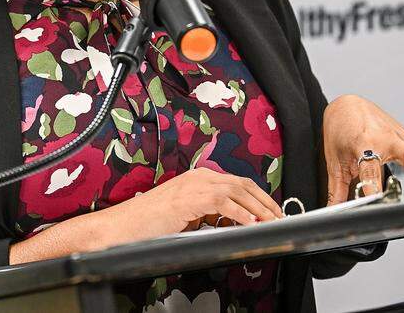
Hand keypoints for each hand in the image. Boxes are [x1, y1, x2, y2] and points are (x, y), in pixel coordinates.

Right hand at [105, 168, 283, 243]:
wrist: (123, 226)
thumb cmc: (148, 224)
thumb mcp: (186, 216)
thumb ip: (208, 215)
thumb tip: (233, 224)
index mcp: (198, 179)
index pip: (238, 182)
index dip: (259, 196)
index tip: (273, 210)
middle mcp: (198, 177)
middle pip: (243, 184)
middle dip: (266, 201)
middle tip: (280, 216)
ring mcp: (194, 186)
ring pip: (237, 191)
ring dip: (259, 208)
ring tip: (272, 221)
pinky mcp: (189, 199)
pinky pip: (223, 203)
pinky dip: (241, 214)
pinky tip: (251, 223)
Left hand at [322, 94, 403, 202]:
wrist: (347, 105)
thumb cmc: (340, 129)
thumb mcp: (335, 161)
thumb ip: (338, 189)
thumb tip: (335, 211)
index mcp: (364, 144)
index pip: (370, 171)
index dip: (373, 188)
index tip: (377, 203)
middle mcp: (385, 138)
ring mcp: (400, 136)